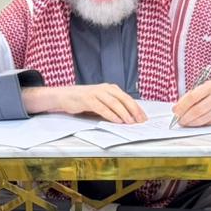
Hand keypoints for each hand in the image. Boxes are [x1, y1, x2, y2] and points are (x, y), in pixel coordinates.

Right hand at [23, 83, 146, 123]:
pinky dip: (111, 114)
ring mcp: (97, 93)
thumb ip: (113, 106)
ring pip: (114, 103)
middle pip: (124, 99)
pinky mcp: (88, 99)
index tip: (144, 118)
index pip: (128, 98)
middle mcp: (106, 88)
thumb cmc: (85, 100)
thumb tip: (128, 117)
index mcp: (111, 88)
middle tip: (140, 121)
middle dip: (134, 111)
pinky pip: (102, 107)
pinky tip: (116, 120)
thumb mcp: (102, 100)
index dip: (137, 108)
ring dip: (124, 113)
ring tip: (130, 122)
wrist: (65, 95)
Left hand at [172, 80, 210, 126]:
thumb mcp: (202, 89)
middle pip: (197, 110)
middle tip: (178, 119)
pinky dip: (196, 124)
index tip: (175, 111)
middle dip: (185, 116)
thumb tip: (176, 109)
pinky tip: (191, 122)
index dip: (182, 106)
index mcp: (210, 86)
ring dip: (189, 122)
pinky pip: (205, 123)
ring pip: (201, 119)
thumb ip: (188, 97)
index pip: (193, 97)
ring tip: (183, 122)